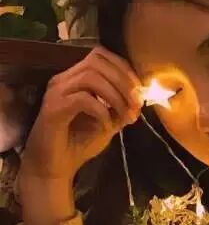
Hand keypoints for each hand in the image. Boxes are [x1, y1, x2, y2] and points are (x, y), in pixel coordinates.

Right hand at [20, 47, 142, 184]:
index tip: (140, 91)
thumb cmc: (78, 145)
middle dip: (123, 81)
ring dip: (115, 96)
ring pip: (90, 77)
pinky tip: (107, 126)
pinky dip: (102, 111)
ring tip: (125, 116)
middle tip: (136, 104)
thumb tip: (139, 97)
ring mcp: (56, 92)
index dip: (124, 68)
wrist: (53, 169)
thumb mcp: (108, 123)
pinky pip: (83, 99)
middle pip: (96, 61)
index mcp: (75, 79)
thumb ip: (121, 107)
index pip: (100, 55)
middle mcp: (63, 80)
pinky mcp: (53, 108)